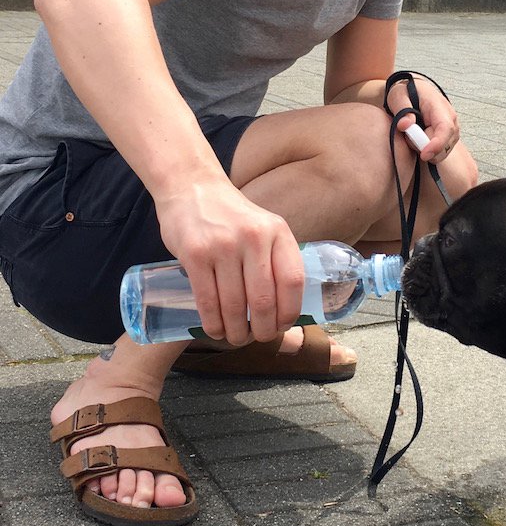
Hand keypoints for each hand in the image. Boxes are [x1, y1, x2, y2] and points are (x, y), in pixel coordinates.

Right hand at [155, 178, 304, 345]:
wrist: (192, 187)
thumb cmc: (231, 215)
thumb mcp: (263, 226)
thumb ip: (275, 258)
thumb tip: (286, 306)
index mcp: (277, 231)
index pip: (293, 281)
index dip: (290, 312)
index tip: (282, 326)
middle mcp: (253, 237)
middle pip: (264, 300)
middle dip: (262, 330)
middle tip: (256, 337)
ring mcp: (223, 246)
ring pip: (234, 306)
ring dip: (235, 331)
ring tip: (235, 337)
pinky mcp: (195, 254)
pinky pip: (207, 301)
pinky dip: (213, 323)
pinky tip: (216, 329)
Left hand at [386, 77, 458, 163]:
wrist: (416, 91)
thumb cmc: (407, 93)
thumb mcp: (398, 96)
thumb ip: (401, 109)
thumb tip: (405, 125)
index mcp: (439, 106)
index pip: (445, 128)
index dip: (437, 144)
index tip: (424, 154)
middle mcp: (451, 119)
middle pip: (445, 144)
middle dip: (424, 148)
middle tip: (407, 136)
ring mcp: (453, 130)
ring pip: (442, 152)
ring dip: (425, 149)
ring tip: (412, 135)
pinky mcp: (450, 138)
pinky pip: (440, 153)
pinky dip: (428, 152)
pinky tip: (419, 140)